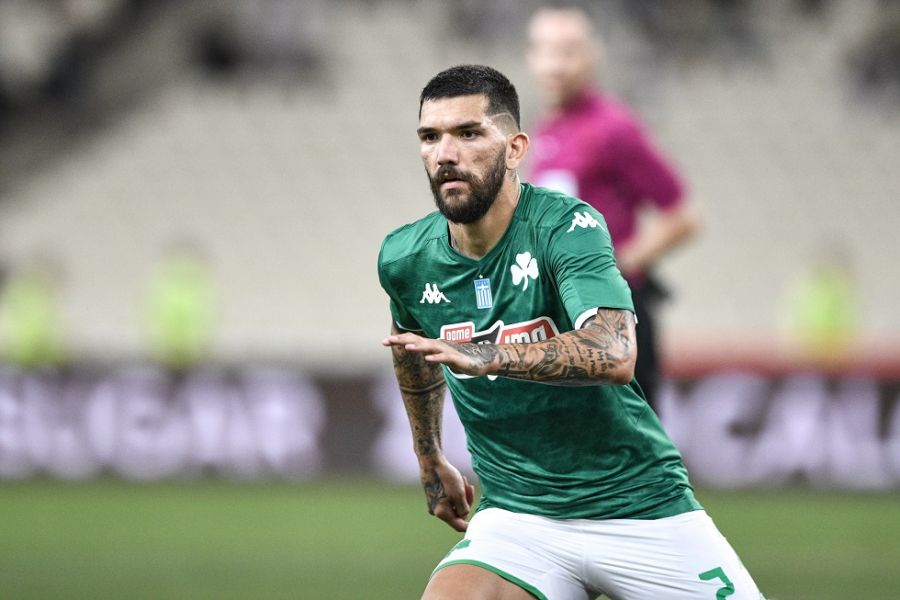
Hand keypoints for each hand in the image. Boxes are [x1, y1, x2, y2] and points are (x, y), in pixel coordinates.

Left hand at [382, 332, 497, 376]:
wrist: (480, 361)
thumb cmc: (457, 358)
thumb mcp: (438, 355)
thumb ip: (426, 350)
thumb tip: (411, 346)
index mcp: (431, 345)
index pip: (412, 339)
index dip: (398, 339)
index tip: (383, 342)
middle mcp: (437, 345)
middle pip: (417, 341)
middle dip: (402, 340)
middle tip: (387, 341)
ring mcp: (446, 351)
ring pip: (430, 348)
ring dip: (419, 347)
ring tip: (407, 347)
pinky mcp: (456, 359)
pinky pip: (445, 358)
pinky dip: (437, 358)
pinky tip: (429, 359)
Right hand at [420, 457, 474, 531]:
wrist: (432, 461)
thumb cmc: (446, 476)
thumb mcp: (459, 494)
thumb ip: (463, 509)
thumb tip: (464, 515)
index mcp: (441, 513)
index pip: (459, 526)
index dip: (470, 525)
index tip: (480, 523)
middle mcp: (436, 511)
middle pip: (458, 514)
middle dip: (467, 501)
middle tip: (470, 487)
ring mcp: (435, 504)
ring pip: (455, 505)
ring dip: (463, 495)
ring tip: (464, 481)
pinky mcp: (435, 497)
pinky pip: (449, 499)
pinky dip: (456, 492)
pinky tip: (460, 481)